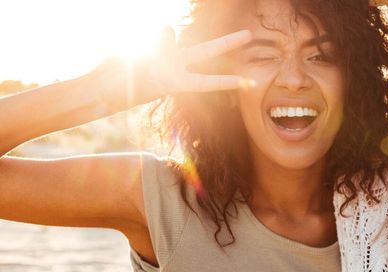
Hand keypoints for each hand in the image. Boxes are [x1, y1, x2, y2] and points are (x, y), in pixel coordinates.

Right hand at [91, 28, 252, 111]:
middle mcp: (175, 66)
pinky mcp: (148, 45)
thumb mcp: (143, 77)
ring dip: (160, 39)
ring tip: (141, 56)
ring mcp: (163, 55)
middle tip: (249, 34)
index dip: (228, 82)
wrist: (101, 87)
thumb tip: (169, 27)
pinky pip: (154, 32)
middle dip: (227, 43)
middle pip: (206, 51)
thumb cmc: (122, 90)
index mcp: (176, 83)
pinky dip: (145, 36)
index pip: (207, 82)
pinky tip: (131, 48)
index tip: (250, 83)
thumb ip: (159, 51)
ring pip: (171, 35)